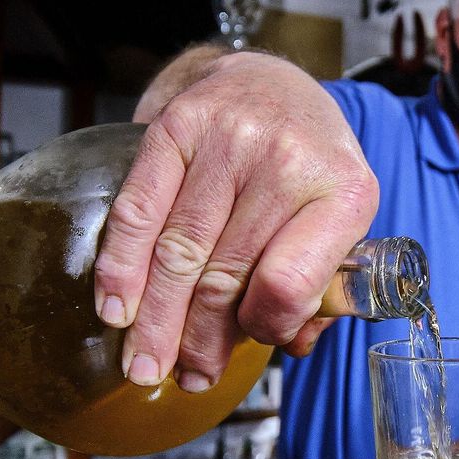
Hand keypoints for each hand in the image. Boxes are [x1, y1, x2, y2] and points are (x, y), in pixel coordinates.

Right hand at [93, 51, 378, 391]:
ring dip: (154, 318)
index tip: (246, 345)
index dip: (262, 327)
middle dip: (196, 340)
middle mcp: (288, 159)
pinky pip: (139, 209)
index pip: (290, 283)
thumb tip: (289, 345)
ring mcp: (229, 138)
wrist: (270, 80)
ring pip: (179, 251)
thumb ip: (321, 288)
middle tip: (178, 378)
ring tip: (142, 364)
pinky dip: (122, 265)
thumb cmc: (307, 164)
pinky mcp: (177, 126)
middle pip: (226, 274)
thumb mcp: (339, 220)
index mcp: (343, 190)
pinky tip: (115, 305)